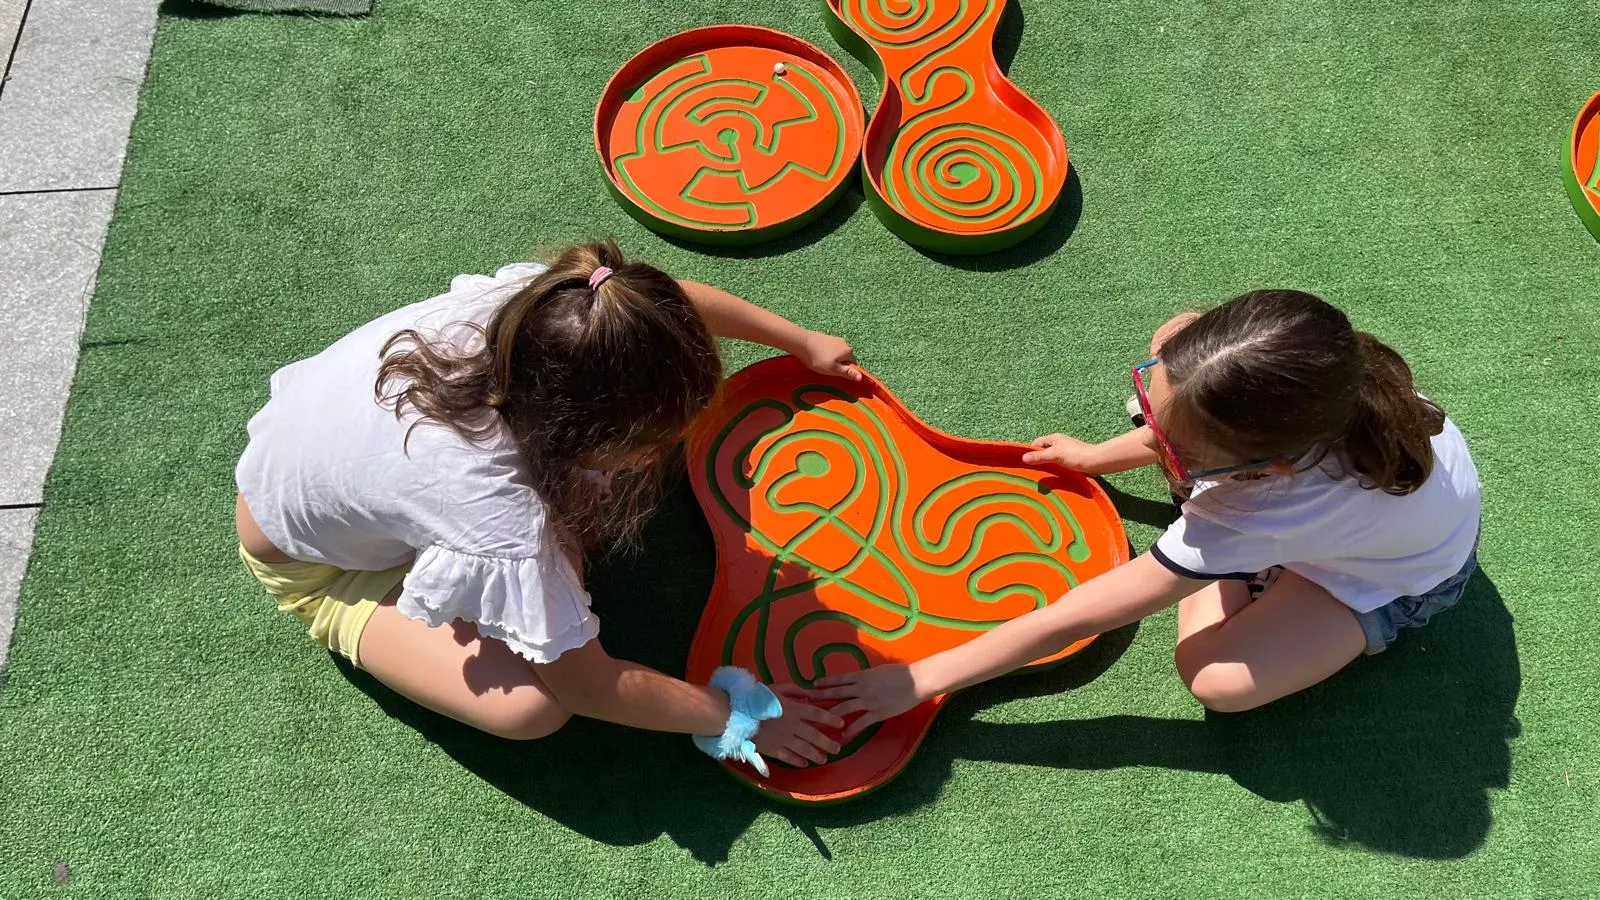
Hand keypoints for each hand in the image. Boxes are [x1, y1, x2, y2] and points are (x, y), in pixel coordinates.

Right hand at [752, 684, 845, 766]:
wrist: (736, 715)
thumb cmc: (755, 699)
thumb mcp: (776, 688)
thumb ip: (794, 690)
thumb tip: (809, 694)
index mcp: (794, 708)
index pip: (818, 714)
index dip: (831, 719)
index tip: (841, 724)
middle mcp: (793, 725)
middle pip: (816, 736)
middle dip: (828, 743)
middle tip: (838, 749)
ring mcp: (784, 739)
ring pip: (805, 749)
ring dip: (816, 755)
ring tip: (824, 759)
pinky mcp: (774, 749)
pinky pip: (790, 757)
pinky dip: (798, 761)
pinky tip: (805, 764)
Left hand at [796, 330, 861, 381]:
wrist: (802, 343)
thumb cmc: (819, 358)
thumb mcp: (834, 369)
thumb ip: (848, 373)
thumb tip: (861, 377)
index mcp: (849, 351)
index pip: (853, 365)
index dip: (845, 371)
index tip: (835, 374)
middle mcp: (845, 343)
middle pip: (846, 358)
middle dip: (839, 364)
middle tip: (827, 369)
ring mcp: (835, 339)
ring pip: (838, 353)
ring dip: (832, 359)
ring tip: (821, 363)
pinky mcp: (826, 337)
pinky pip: (830, 349)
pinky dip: (826, 354)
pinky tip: (818, 356)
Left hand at [808, 664, 925, 740]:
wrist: (916, 681)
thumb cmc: (900, 673)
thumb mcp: (879, 671)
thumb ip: (866, 677)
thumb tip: (855, 681)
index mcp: (863, 676)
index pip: (839, 679)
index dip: (825, 682)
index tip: (813, 685)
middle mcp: (862, 688)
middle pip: (836, 693)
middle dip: (820, 697)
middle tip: (806, 701)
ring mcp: (869, 702)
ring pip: (844, 708)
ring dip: (830, 714)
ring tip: (818, 720)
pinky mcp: (877, 713)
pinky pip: (860, 723)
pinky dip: (850, 729)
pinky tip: (843, 734)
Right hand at [1022, 433, 1098, 469]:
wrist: (1097, 462)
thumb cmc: (1076, 455)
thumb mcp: (1055, 455)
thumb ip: (1040, 457)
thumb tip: (1023, 458)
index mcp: (1054, 438)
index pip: (1037, 443)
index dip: (1030, 451)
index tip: (1025, 462)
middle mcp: (1059, 444)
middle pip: (1043, 451)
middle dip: (1038, 460)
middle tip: (1031, 471)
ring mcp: (1065, 452)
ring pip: (1051, 458)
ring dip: (1047, 465)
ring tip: (1041, 475)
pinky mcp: (1071, 460)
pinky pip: (1058, 464)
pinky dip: (1054, 469)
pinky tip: (1053, 477)